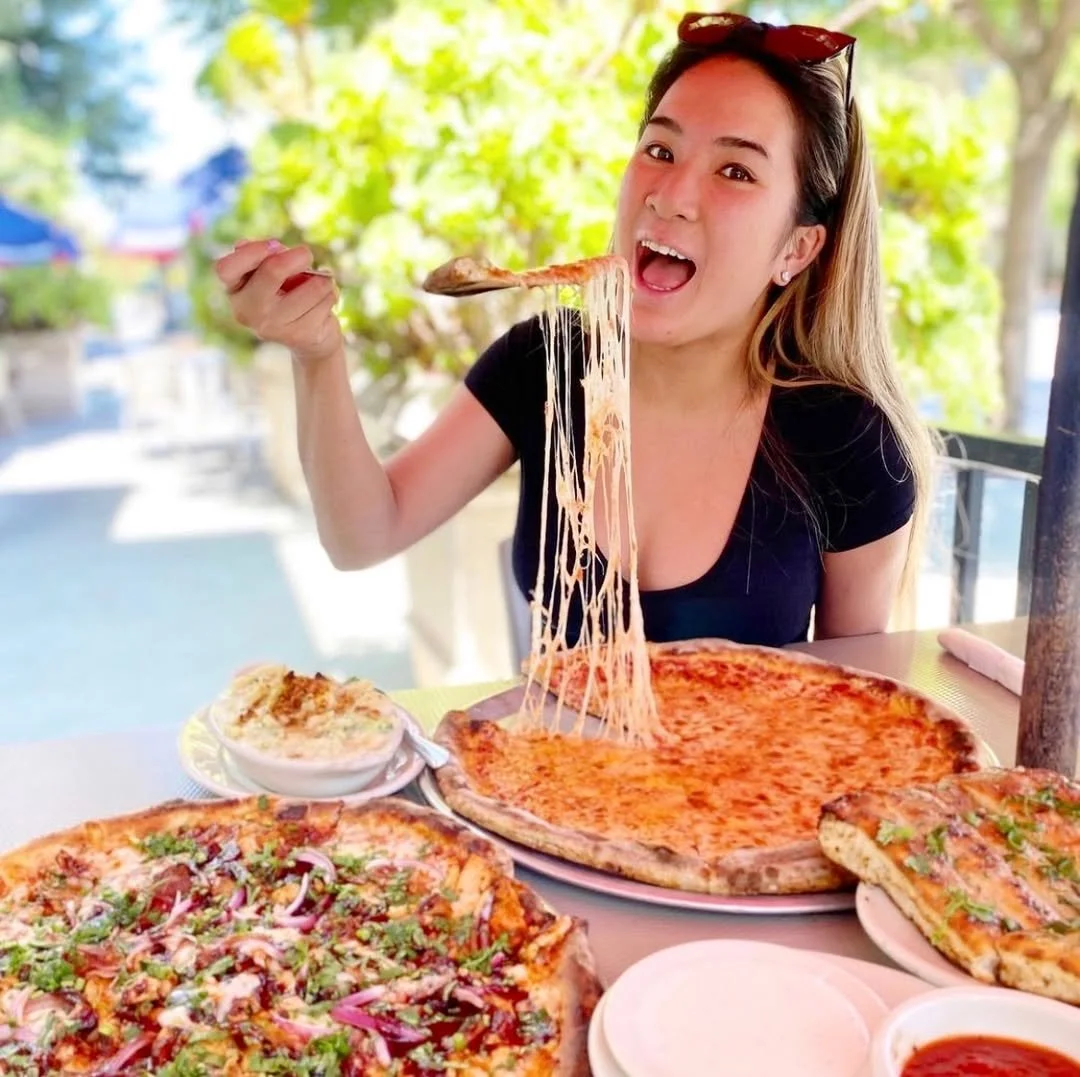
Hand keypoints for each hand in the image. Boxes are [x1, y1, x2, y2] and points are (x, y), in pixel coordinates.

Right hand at [215, 239, 342, 363]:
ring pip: (311, 287)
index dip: (252, 252)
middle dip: (296, 257)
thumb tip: (273, 248)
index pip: (225, 268)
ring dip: (322, 280)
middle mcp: (246, 312)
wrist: (308, 337)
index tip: (275, 245)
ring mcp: (272, 327)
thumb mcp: (271, 270)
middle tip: (306, 254)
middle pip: (272, 272)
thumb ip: (266, 255)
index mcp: (234, 289)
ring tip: (321, 284)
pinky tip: (323, 302)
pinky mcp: (299, 335)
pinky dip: (330, 295)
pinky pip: (325, 301)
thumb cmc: (286, 292)